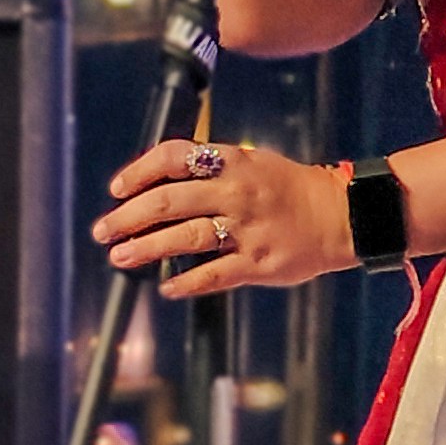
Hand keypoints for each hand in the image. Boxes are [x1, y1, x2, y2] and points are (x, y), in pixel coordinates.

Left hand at [95, 138, 354, 300]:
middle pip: (169, 201)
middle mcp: (237, 192)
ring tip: (120, 257)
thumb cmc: (290, 190)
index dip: (139, 171)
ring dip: (146, 248)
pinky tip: (166, 287)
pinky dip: (185, 282)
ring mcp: (247, 229)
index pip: (175, 157)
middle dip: (128, 217)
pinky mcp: (258, 262)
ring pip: (185, 237)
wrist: (342, 216)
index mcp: (234, 163)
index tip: (117, 189)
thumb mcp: (254, 163)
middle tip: (103, 232)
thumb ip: (212, 170)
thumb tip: (159, 184)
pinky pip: (213, 274)